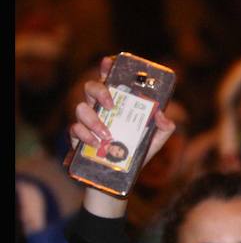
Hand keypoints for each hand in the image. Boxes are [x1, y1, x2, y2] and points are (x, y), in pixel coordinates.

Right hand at [70, 56, 176, 217]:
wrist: (119, 179)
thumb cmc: (136, 154)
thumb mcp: (155, 141)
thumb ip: (164, 127)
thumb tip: (163, 115)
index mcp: (118, 104)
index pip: (110, 79)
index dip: (108, 68)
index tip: (109, 62)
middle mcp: (100, 109)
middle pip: (90, 87)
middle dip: (100, 91)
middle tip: (111, 104)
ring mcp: (86, 122)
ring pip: (80, 108)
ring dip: (93, 120)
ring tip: (107, 134)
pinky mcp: (77, 138)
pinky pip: (74, 130)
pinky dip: (84, 136)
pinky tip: (97, 144)